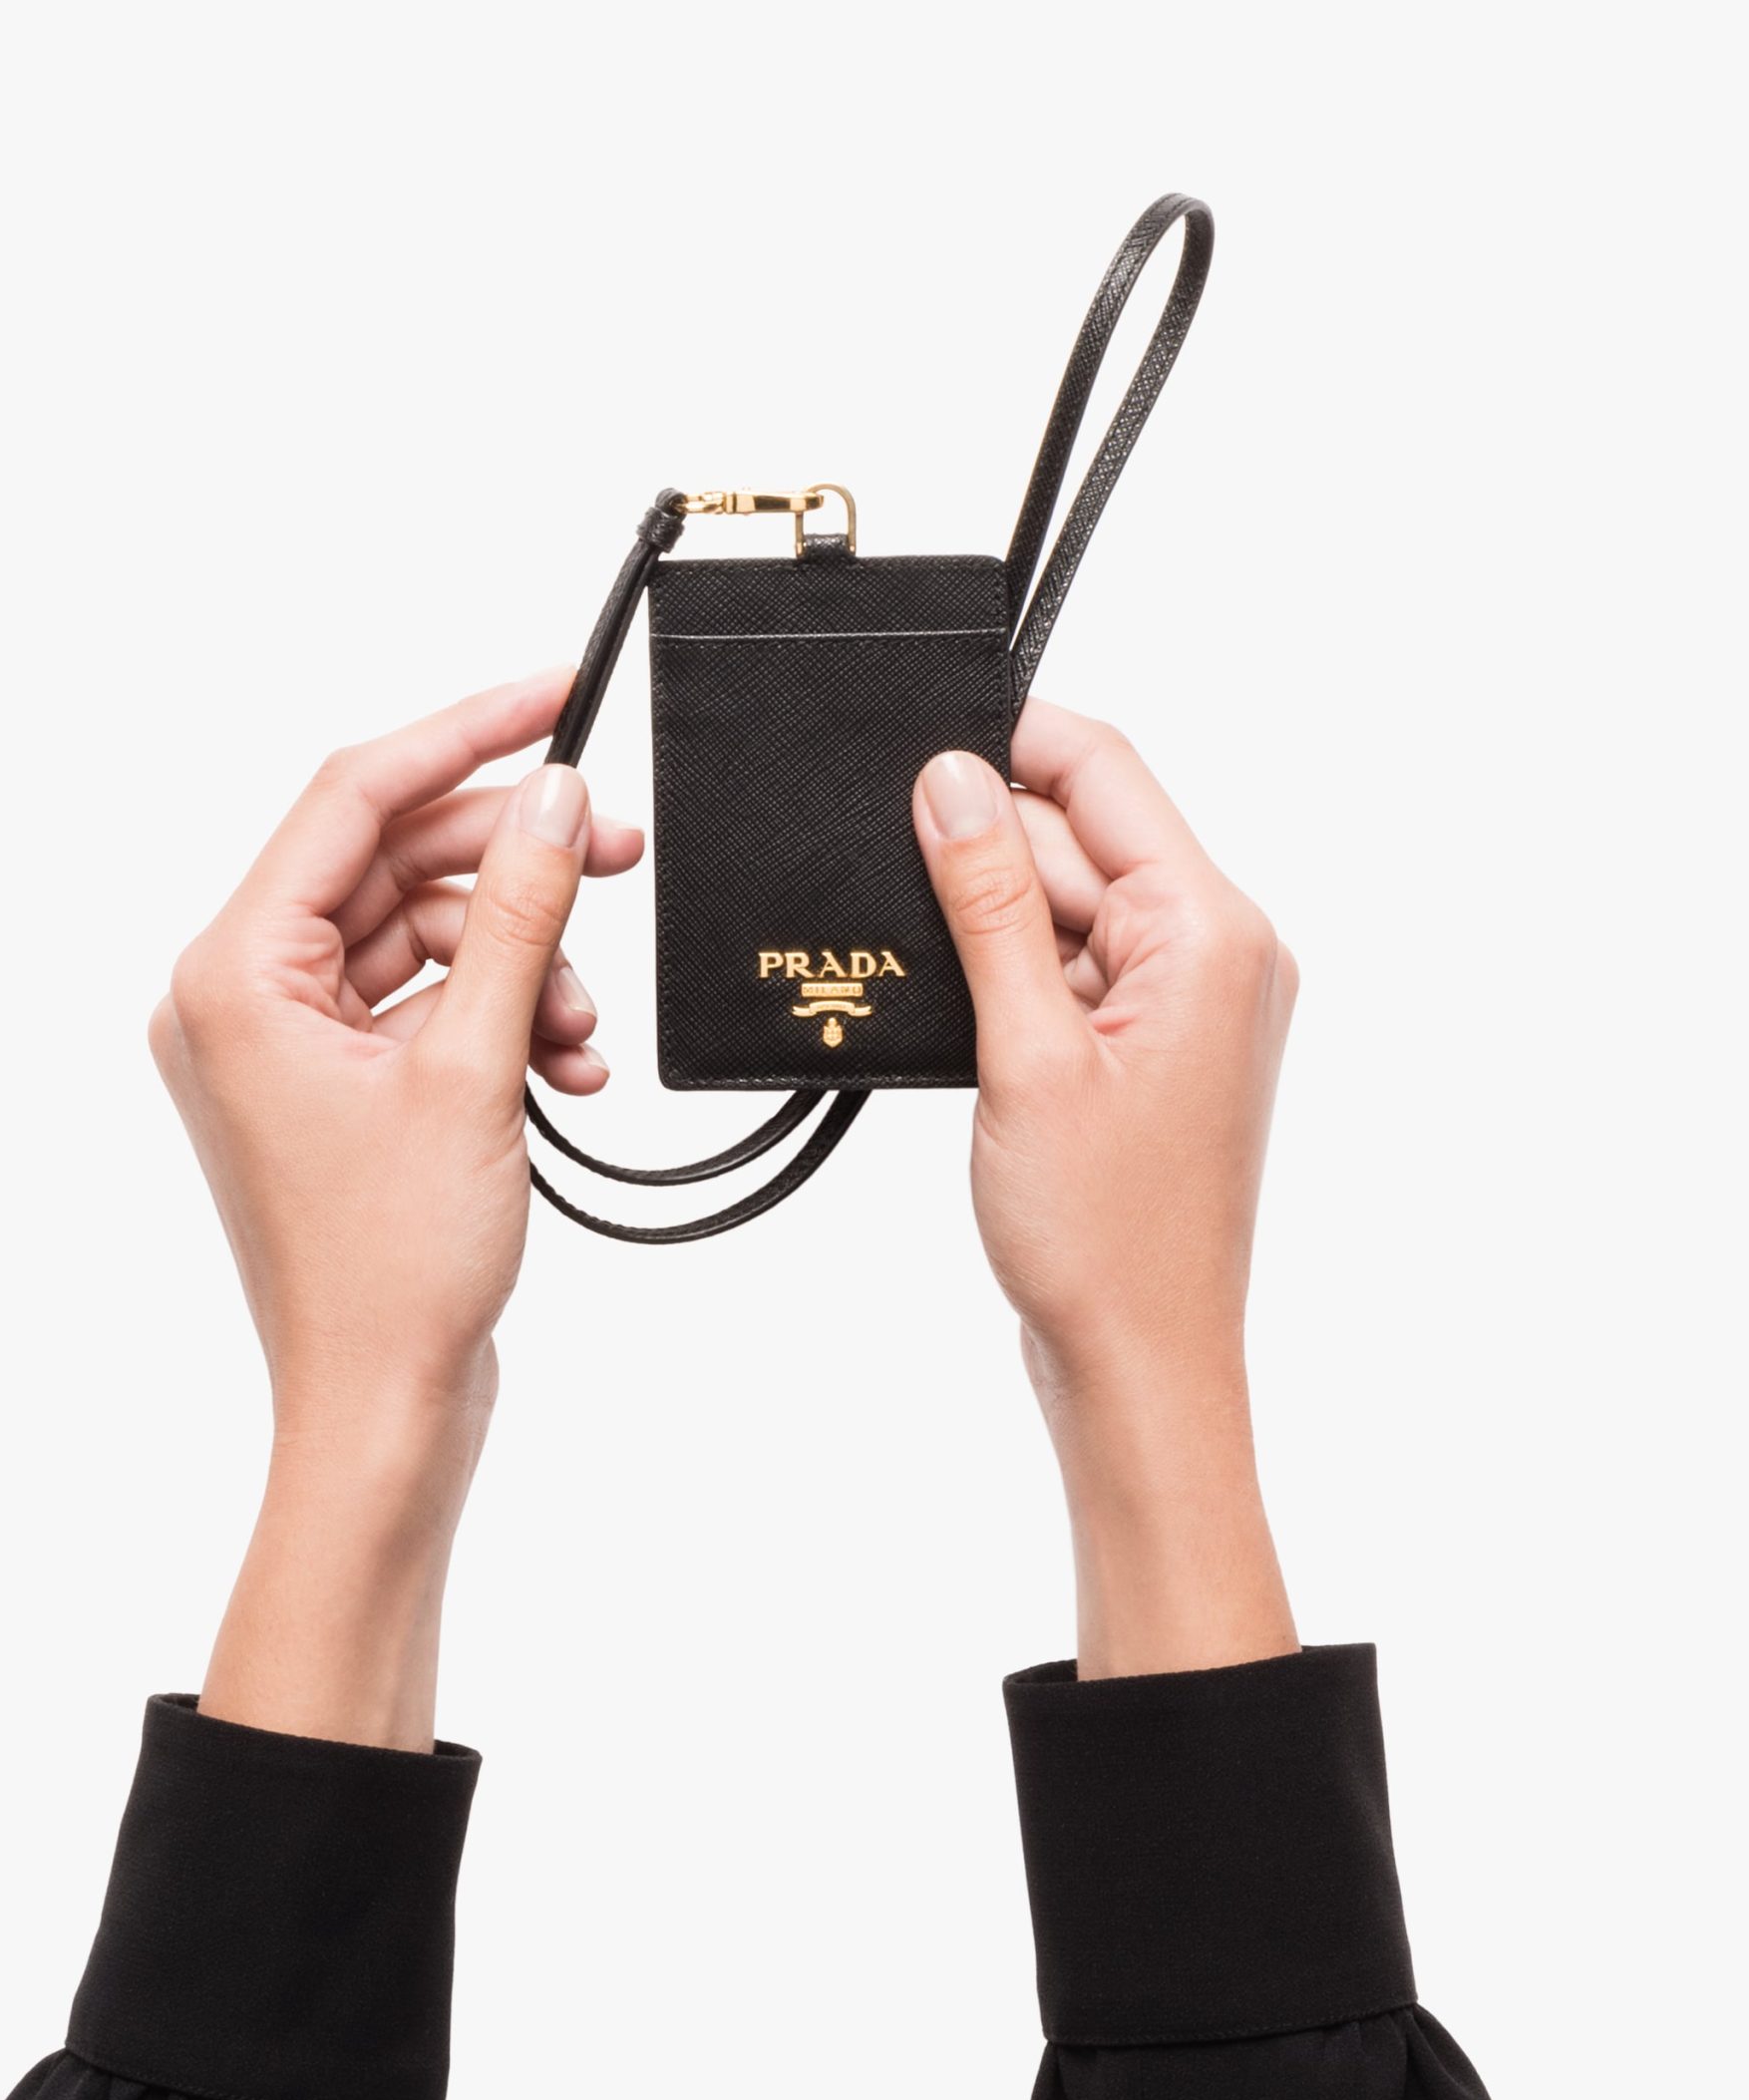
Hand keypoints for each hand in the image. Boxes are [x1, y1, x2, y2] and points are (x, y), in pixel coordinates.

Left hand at [148, 668, 640, 1742]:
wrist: (381, 1411)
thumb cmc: (392, 1275)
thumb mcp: (474, 1065)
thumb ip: (522, 916)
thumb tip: (557, 801)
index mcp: (233, 973)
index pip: (352, 798)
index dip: (463, 732)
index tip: (555, 689)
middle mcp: (240, 994)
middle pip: (393, 862)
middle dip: (515, 865)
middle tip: (618, 848)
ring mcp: (285, 1041)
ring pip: (425, 933)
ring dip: (522, 963)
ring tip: (583, 1030)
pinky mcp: (333, 1083)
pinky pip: (427, 1000)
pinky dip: (503, 1017)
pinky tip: (565, 1065)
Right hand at [913, 704, 1299, 1676]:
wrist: (1140, 1366)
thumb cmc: (1104, 1239)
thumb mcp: (1028, 1050)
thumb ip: (991, 902)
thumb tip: (952, 780)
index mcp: (1211, 933)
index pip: (1107, 774)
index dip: (1011, 738)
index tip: (917, 732)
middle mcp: (1218, 950)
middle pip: (1084, 835)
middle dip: (983, 839)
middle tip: (881, 860)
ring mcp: (1189, 1000)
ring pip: (1070, 901)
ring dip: (991, 913)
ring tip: (920, 955)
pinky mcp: (1152, 1045)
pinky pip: (1072, 964)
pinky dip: (1010, 968)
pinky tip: (951, 998)